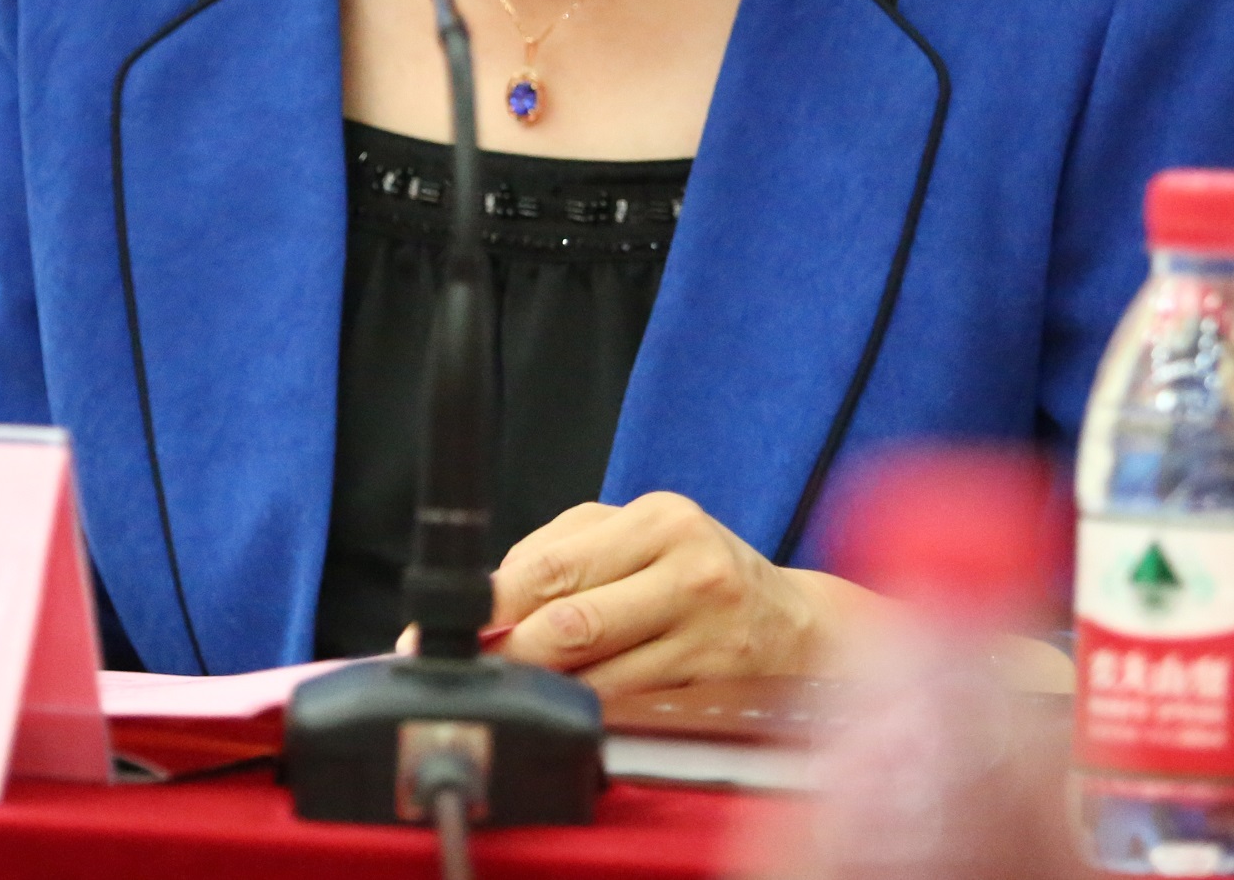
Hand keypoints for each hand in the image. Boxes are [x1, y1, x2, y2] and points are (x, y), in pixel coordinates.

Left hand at [485, 491, 881, 694]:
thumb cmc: (696, 574)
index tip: (440, 634)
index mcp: (659, 520)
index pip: (550, 566)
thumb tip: (482, 609)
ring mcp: (706, 635)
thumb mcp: (636, 538)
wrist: (792, 626)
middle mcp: (689, 571)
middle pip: (570, 625)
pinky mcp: (713, 690)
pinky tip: (572, 709)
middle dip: (508, 656)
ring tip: (517, 692)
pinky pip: (628, 709)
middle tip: (471, 675)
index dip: (487, 608)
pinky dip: (588, 713)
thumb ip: (559, 557)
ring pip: (595, 678)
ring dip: (544, 691)